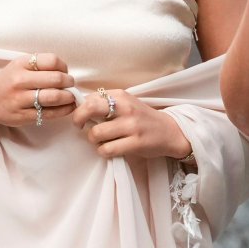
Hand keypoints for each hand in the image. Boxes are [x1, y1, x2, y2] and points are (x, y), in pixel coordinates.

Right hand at [0, 53, 75, 128]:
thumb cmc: (7, 82)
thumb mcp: (18, 66)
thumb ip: (40, 66)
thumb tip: (66, 73)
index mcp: (20, 64)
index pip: (51, 60)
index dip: (63, 66)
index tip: (64, 72)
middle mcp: (19, 80)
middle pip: (56, 79)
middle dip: (69, 82)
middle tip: (70, 85)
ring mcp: (20, 99)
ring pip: (54, 97)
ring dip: (69, 97)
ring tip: (70, 97)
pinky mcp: (23, 116)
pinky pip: (49, 113)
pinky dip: (64, 110)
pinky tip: (67, 107)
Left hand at [72, 89, 190, 160]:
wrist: (169, 131)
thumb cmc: (142, 118)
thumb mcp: (126, 103)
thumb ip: (106, 103)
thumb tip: (81, 107)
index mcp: (121, 95)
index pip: (90, 98)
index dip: (80, 109)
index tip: (81, 117)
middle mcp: (125, 108)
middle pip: (89, 108)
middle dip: (78, 119)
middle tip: (80, 127)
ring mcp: (131, 125)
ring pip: (96, 133)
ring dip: (94, 140)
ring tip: (102, 141)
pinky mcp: (135, 143)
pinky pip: (107, 149)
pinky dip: (103, 151)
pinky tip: (109, 149)